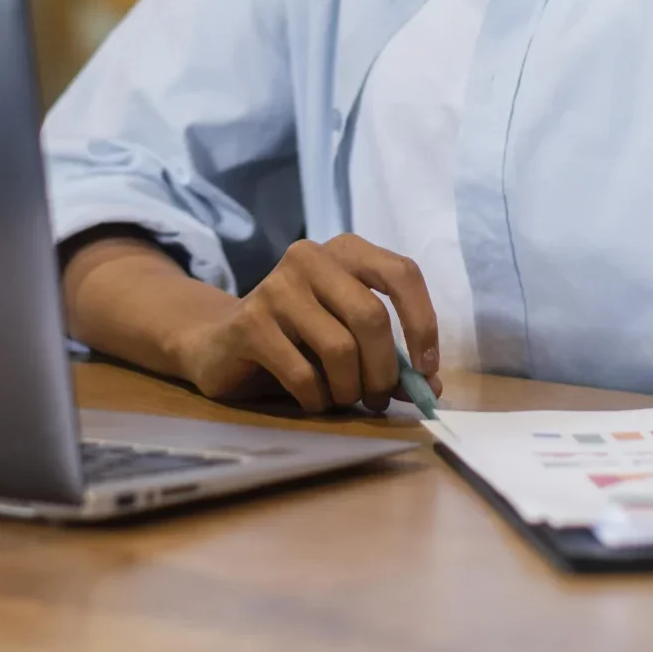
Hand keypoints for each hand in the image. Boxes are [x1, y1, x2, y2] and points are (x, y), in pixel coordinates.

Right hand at [170, 235, 440, 411]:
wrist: (220, 344)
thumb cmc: (298, 340)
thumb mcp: (350, 340)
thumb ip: (392, 357)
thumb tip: (432, 387)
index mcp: (345, 251)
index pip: (402, 274)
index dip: (423, 324)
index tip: (427, 369)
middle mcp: (310, 257)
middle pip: (371, 317)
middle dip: (384, 371)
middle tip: (380, 400)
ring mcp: (276, 286)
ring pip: (340, 349)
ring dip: (350, 389)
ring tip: (344, 400)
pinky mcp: (249, 323)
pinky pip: (303, 374)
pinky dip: (317, 399)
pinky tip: (312, 400)